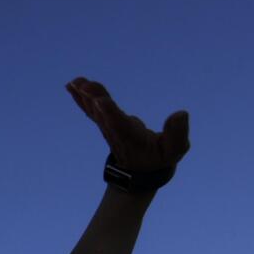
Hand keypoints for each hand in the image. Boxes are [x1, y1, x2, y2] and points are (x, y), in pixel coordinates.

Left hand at [66, 78, 188, 176]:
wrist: (142, 171)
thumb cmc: (161, 158)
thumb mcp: (175, 150)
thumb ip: (178, 134)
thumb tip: (181, 114)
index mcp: (131, 138)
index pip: (119, 125)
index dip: (110, 113)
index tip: (100, 101)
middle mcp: (116, 132)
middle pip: (102, 115)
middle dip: (94, 99)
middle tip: (84, 85)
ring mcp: (109, 128)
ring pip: (94, 110)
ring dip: (84, 96)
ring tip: (75, 82)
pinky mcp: (107, 123)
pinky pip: (92, 109)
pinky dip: (82, 97)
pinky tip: (72, 85)